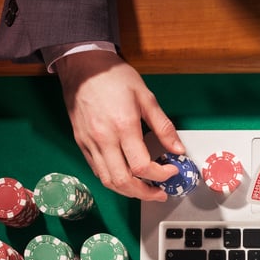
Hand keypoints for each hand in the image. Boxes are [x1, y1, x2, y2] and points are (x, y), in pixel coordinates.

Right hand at [55, 50, 184, 200]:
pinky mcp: (81, 143)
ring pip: (108, 181)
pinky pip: (97, 170)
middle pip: (123, 181)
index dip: (160, 175)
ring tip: (144, 191)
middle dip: (145, 193)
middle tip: (159, 194)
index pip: (142, 166)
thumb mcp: (146, 97)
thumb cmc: (113, 77)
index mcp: (123, 126)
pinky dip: (113, 180)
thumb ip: (163, 127)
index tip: (171, 171)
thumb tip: (178, 148)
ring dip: (128, 192)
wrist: (83, 65)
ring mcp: (90, 143)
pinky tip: (126, 178)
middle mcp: (104, 138)